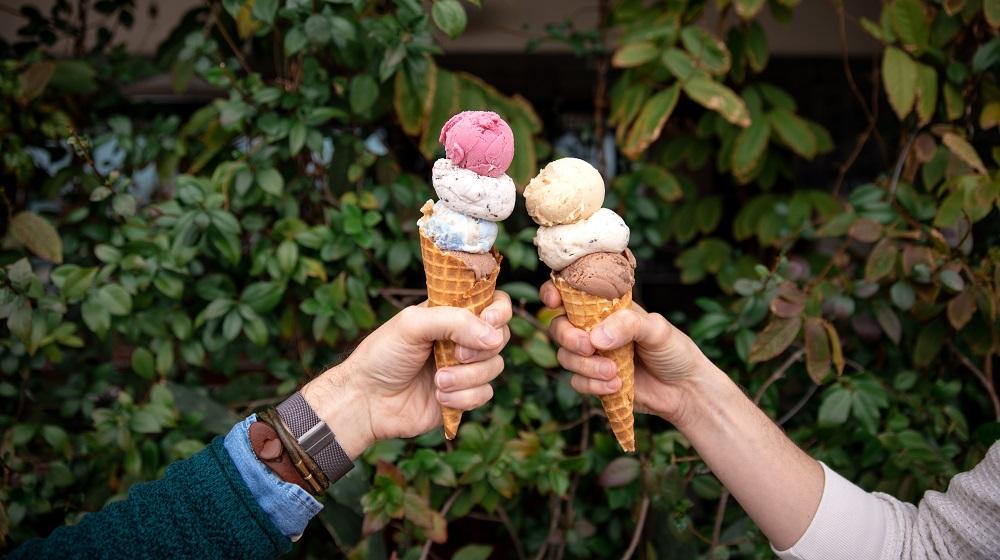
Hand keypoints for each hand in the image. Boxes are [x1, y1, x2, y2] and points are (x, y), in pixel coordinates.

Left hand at [301, 291, 511, 457]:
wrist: (366, 400)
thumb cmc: (382, 355)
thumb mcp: (412, 325)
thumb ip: (454, 321)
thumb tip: (493, 336)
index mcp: (451, 314)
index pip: (493, 303)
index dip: (499, 311)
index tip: (489, 320)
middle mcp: (462, 339)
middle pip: (500, 337)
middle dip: (480, 349)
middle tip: (454, 356)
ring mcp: (464, 368)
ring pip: (495, 367)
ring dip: (467, 377)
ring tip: (438, 382)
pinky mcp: (464, 396)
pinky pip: (485, 394)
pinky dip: (463, 397)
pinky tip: (439, 398)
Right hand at [540, 281, 714, 427]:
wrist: (685, 390)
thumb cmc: (675, 351)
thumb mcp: (658, 329)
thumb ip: (628, 325)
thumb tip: (596, 337)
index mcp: (608, 308)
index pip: (572, 294)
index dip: (554, 292)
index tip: (554, 300)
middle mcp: (595, 329)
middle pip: (559, 326)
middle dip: (567, 336)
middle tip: (588, 347)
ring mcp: (593, 356)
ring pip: (565, 356)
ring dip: (585, 366)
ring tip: (614, 372)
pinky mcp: (595, 381)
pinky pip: (577, 381)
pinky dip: (592, 385)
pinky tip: (616, 385)